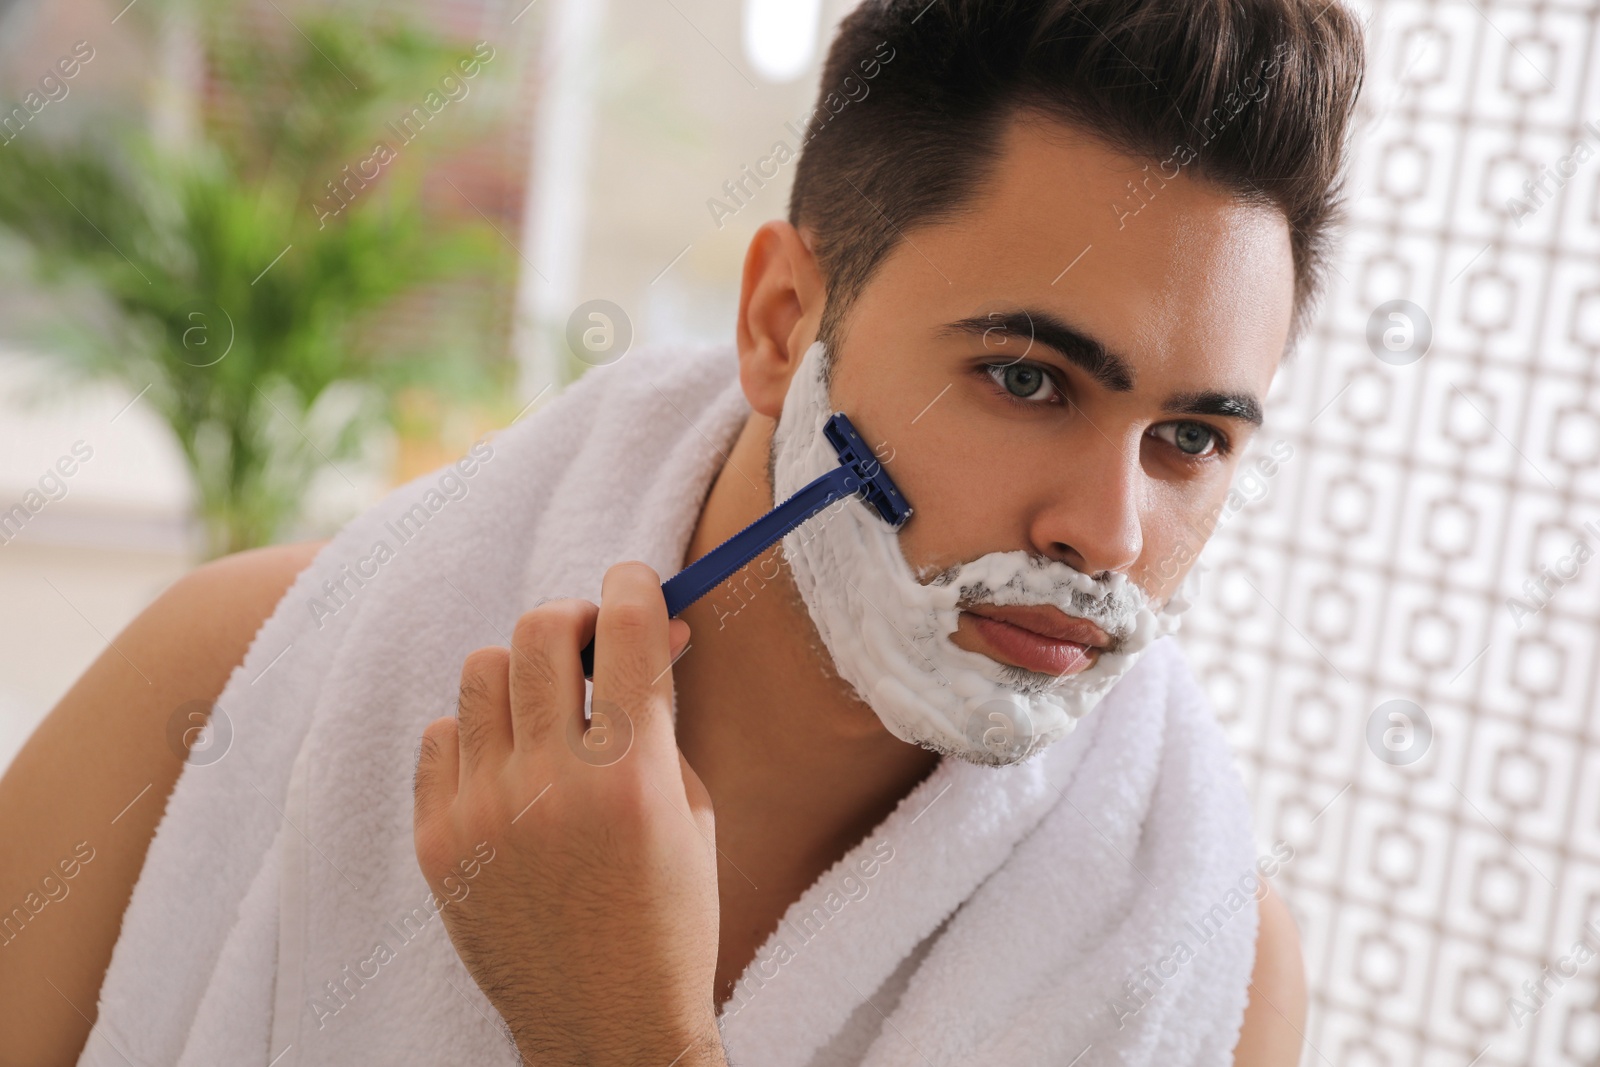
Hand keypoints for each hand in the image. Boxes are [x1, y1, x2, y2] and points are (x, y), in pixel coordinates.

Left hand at [412, 562, 725, 1066]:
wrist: (606, 1027)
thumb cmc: (670, 918)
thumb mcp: (692, 809)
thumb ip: (663, 715)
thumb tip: (652, 633)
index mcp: (632, 774)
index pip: (626, 625)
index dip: (634, 585)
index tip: (635, 585)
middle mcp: (551, 782)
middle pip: (540, 629)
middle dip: (575, 621)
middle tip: (591, 648)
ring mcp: (484, 810)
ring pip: (481, 671)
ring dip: (523, 675)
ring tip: (545, 715)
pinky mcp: (438, 841)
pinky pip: (439, 736)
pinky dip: (475, 734)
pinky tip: (506, 766)